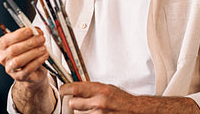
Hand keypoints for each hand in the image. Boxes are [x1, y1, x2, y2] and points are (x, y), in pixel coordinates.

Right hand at [0, 27, 48, 83]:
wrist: (34, 70)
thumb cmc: (29, 52)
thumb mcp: (28, 40)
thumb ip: (31, 34)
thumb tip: (37, 31)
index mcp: (2, 46)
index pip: (6, 40)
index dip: (19, 34)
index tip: (30, 30)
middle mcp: (4, 58)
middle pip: (13, 50)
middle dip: (29, 43)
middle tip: (41, 39)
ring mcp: (10, 69)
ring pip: (18, 61)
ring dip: (33, 52)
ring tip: (43, 48)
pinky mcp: (19, 77)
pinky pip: (28, 69)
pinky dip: (38, 61)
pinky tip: (44, 56)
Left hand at [60, 82, 199, 113]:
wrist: (137, 111)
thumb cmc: (123, 100)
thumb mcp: (108, 88)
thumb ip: (92, 89)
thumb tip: (76, 88)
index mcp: (101, 90)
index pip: (75, 88)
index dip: (65, 89)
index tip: (63, 90)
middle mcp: (99, 102)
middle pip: (73, 103)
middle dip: (75, 102)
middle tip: (80, 101)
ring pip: (78, 113)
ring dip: (82, 111)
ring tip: (92, 109)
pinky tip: (94, 113)